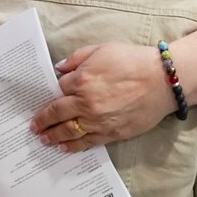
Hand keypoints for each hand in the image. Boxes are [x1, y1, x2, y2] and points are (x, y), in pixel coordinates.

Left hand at [29, 41, 174, 151]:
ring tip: (43, 139)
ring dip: (53, 136)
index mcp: (82, 80)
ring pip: (68, 131)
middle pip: (57, 113)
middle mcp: (86, 103)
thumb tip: (59, 68)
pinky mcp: (111, 133)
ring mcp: (98, 121)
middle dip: (42, 120)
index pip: (58, 89)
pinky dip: (72, 146)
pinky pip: (87, 142)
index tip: (42, 100)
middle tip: (33, 127)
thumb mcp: (102, 49)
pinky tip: (63, 147)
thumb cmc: (134, 61)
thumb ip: (77, 58)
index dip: (51, 93)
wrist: (163, 81)